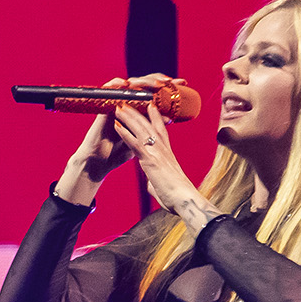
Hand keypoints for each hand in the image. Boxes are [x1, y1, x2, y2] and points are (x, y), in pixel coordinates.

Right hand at [56, 75, 176, 204]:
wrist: (101, 161)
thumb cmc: (118, 152)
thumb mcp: (141, 139)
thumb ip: (152, 129)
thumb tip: (169, 119)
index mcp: (138, 109)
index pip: (154, 93)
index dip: (168, 87)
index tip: (183, 82)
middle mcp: (127, 104)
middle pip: (144, 85)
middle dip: (159, 80)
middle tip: (173, 81)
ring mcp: (115, 104)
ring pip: (129, 84)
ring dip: (143, 81)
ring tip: (156, 83)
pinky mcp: (103, 107)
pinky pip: (108, 91)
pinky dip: (114, 85)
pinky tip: (124, 84)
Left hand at [111, 101, 215, 231]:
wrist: (184, 200)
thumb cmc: (177, 196)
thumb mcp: (164, 184)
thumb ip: (155, 180)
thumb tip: (152, 183)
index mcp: (167, 153)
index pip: (161, 130)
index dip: (155, 117)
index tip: (150, 106)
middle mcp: (163, 149)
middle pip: (149, 125)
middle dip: (138, 112)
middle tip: (128, 101)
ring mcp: (157, 153)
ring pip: (141, 130)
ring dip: (128, 117)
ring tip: (118, 106)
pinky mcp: (150, 160)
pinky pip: (135, 143)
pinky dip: (125, 133)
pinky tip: (116, 125)